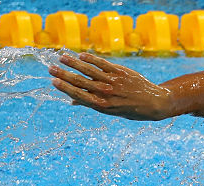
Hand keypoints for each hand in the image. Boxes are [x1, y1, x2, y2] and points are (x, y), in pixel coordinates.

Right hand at [49, 53, 171, 120]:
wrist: (153, 103)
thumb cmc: (130, 109)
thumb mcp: (111, 111)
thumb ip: (93, 103)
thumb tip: (73, 101)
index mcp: (101, 106)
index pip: (78, 95)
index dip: (65, 88)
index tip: (53, 82)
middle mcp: (105, 93)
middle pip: (80, 81)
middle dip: (64, 74)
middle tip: (50, 68)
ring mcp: (112, 81)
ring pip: (89, 70)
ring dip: (73, 63)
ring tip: (61, 57)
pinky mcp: (120, 72)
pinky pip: (102, 64)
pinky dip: (91, 59)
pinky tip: (81, 55)